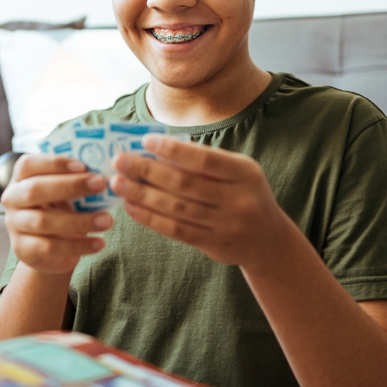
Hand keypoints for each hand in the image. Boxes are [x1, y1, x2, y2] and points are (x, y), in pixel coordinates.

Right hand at [0, 154, 113, 274]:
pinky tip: (99, 243)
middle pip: (34, 189)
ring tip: (107, 220)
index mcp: (20, 179)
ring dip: (79, 220)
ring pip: (44, 221)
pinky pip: (50, 247)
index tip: (83, 165)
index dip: (54, 163)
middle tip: (100, 184)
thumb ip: (75, 183)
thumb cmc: (60, 213)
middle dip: (69, 186)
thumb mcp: (65, 195)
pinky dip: (78, 245)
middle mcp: (12, 199)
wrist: (49, 252)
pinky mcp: (23, 249)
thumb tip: (103, 174)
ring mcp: (14, 225)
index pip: (28, 164)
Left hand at [111, 135, 291, 266]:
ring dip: (142, 195)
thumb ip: (204, 162)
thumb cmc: (243, 194)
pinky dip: (150, 218)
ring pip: (176, 208)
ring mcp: (226, 225)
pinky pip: (176, 230)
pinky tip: (131, 207)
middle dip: (147, 171)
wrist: (268, 240)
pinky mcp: (213, 245)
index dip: (173, 149)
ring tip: (118, 183)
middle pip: (184, 184)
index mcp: (245, 173)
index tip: (144, 141)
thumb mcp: (236, 172)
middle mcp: (238, 199)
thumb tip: (156, 148)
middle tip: (120, 161)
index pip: (204, 159)